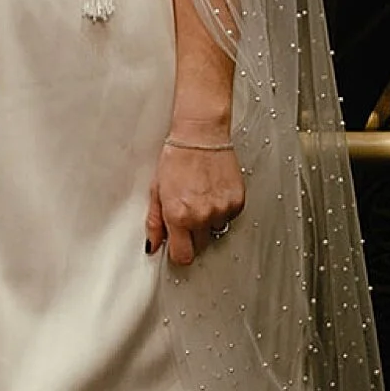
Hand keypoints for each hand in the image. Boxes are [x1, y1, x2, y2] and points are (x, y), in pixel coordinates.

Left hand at [145, 136, 243, 266]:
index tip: (178, 243)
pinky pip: (229, 217)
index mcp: (178, 215)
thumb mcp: (157, 189)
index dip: (179, 250)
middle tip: (188, 209)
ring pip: (215, 230)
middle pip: (200, 245)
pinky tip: (213, 191)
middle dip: (192, 233)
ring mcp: (221, 210)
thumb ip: (154, 222)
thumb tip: (152, 246)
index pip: (183, 256)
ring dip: (208, 220)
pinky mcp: (237, 202)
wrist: (201, 134)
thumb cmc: (176, 157)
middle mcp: (201, 216)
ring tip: (201, 196)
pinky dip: (222, 209)